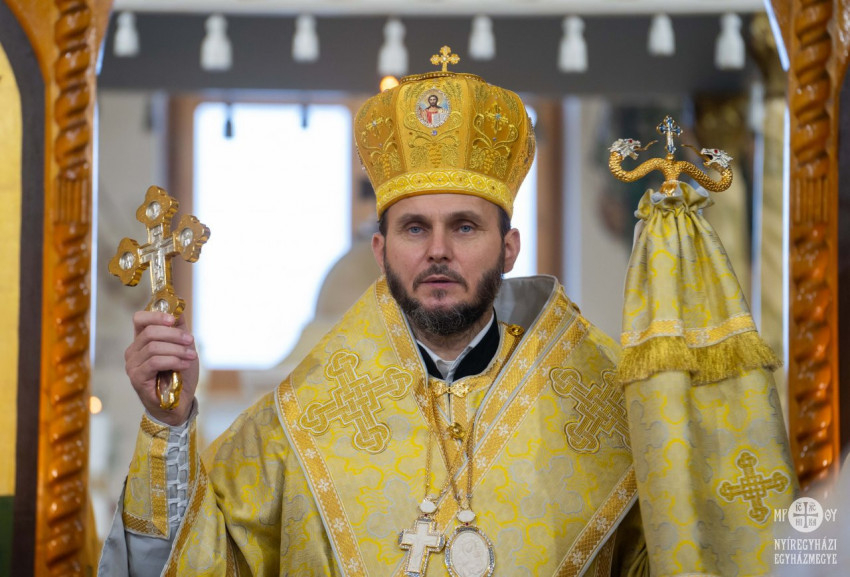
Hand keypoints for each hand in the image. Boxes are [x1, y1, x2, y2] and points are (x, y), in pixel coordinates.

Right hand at [125, 311, 198, 425]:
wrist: (180, 402)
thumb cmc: (180, 375)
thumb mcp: (183, 347)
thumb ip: (179, 329)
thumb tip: (179, 307)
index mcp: (142, 341)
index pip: (139, 319)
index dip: (156, 315)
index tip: (173, 319)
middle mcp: (133, 351)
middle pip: (149, 332)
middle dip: (174, 334)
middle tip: (190, 340)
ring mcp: (133, 365)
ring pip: (154, 347)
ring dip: (177, 349)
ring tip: (192, 356)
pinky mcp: (137, 377)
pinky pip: (155, 362)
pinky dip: (173, 360)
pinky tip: (185, 364)